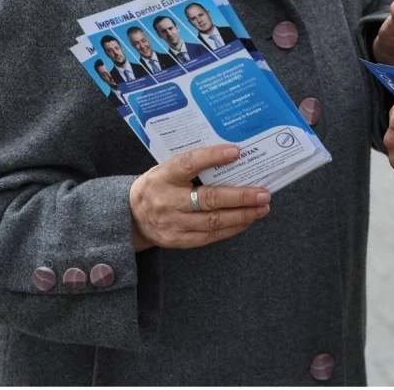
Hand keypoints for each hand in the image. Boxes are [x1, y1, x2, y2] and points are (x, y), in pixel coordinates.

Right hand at [128, 145, 270, 250]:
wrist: (130, 216)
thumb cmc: (158, 186)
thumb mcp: (166, 169)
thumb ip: (191, 165)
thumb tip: (232, 156)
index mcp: (163, 176)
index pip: (188, 163)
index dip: (212, 157)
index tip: (236, 152)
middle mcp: (167, 200)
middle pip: (208, 199)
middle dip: (240, 197)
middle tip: (263, 193)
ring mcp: (172, 223)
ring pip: (213, 221)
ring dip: (242, 215)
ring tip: (262, 207)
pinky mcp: (177, 240)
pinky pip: (210, 236)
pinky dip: (232, 228)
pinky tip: (246, 220)